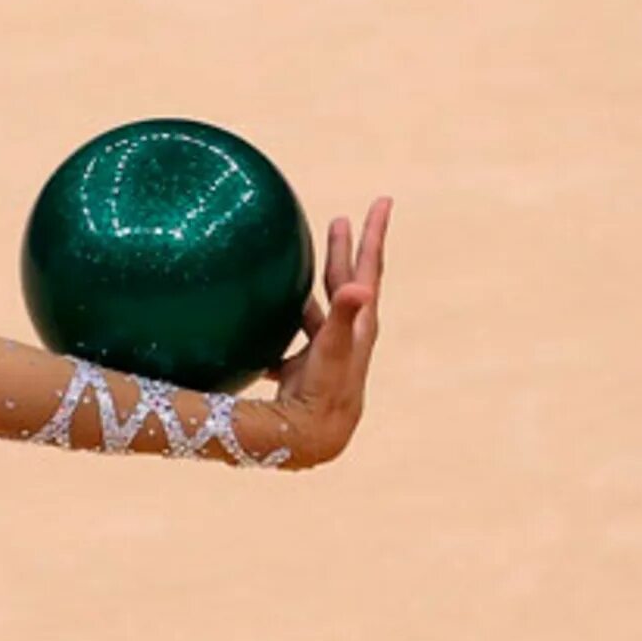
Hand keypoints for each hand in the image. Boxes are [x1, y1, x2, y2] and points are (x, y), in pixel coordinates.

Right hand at [270, 196, 390, 462]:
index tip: (381, 201)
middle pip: (346, 282)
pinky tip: (260, 323)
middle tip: (341, 219)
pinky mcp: (301, 369)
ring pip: (317, 309)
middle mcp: (345, 334)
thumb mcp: (332, 351)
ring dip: (313, 284)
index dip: (373, 235)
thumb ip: (342, 318)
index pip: (367, 269)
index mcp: (357, 323)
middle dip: (345, 250)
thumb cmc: (325, 393)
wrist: (311, 439)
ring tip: (304, 261)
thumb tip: (361, 285)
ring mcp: (322, 351)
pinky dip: (279, 324)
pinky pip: (289, 337)